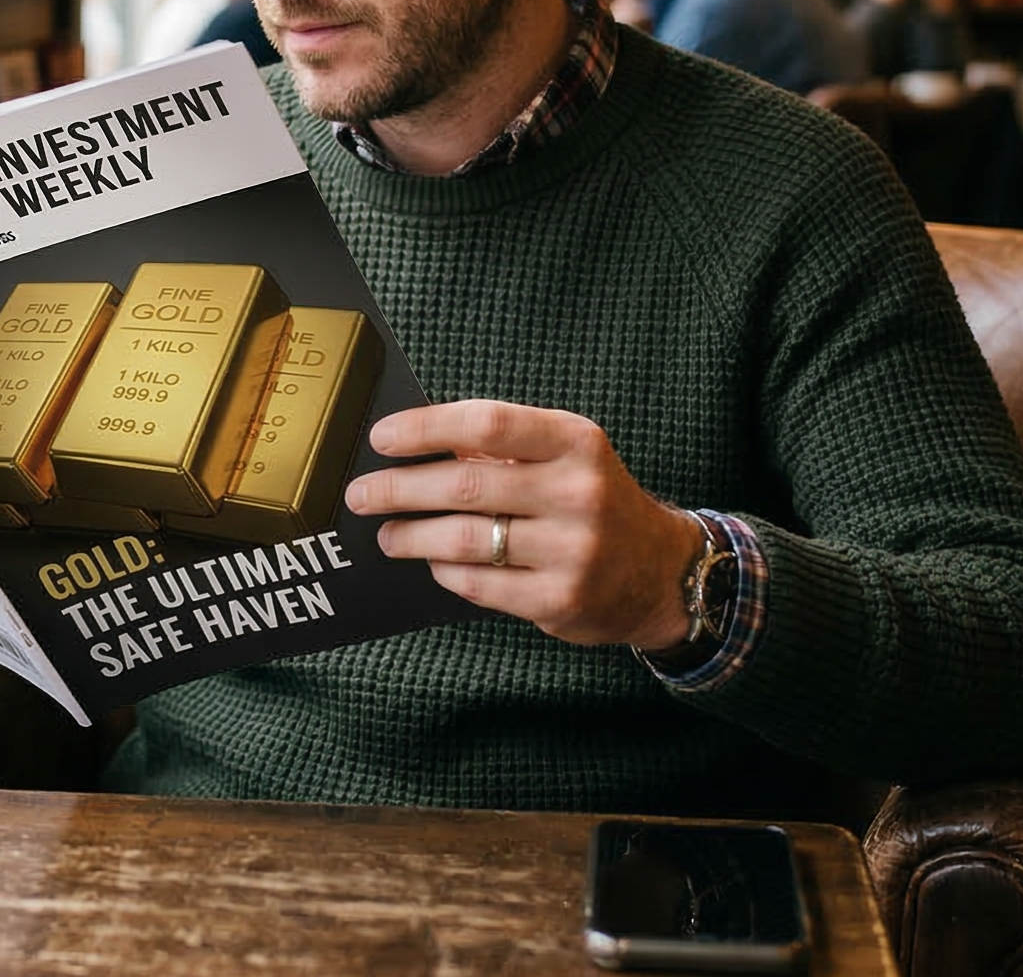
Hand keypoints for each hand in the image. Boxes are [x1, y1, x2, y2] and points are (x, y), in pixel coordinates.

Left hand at [343, 400, 704, 650]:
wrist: (660, 571)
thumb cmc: (591, 499)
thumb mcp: (564, 455)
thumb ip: (501, 445)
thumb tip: (414, 443)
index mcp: (575, 442)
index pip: (486, 423)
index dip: (425, 428)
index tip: (382, 437)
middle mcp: (578, 492)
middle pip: (464, 485)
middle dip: (398, 489)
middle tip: (362, 495)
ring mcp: (572, 550)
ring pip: (464, 539)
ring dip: (411, 536)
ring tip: (387, 535)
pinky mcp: (560, 599)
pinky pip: (478, 583)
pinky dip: (445, 571)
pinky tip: (433, 562)